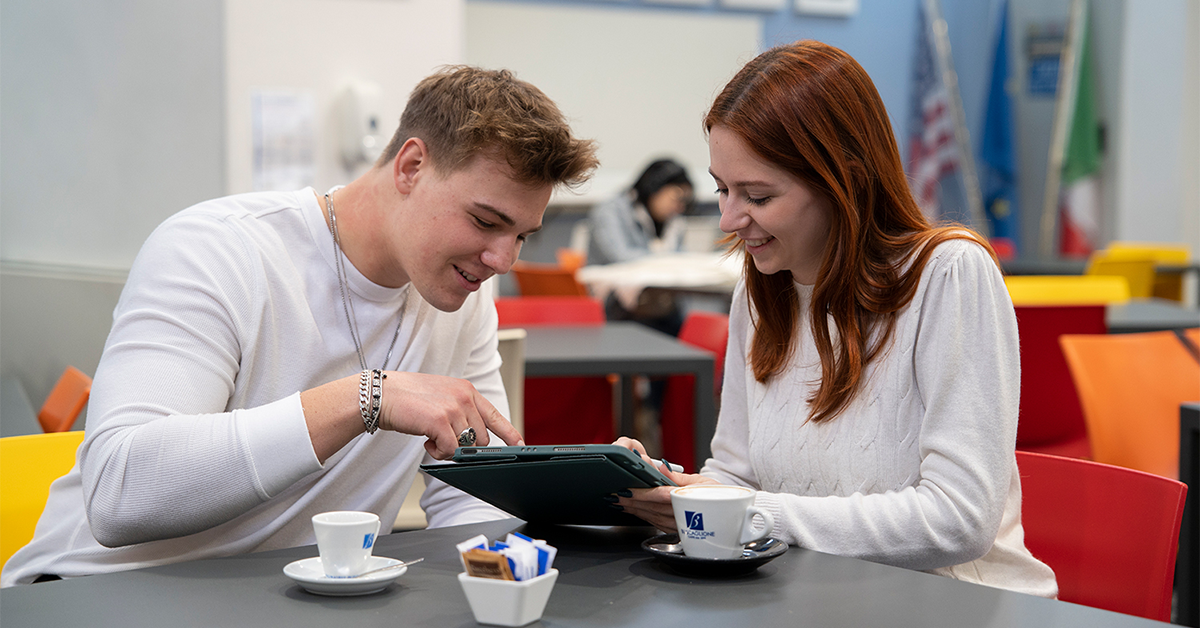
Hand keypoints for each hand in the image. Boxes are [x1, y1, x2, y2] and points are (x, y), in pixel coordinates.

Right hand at [380, 371, 523, 459]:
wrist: (382, 395)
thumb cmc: (408, 398)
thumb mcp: (442, 396)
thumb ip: (460, 410)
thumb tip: (471, 436)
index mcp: (467, 390)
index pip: (495, 415)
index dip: (509, 433)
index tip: (520, 444)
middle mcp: (464, 397)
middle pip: (481, 438)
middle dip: (464, 446)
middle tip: (442, 440)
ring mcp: (454, 408)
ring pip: (465, 446)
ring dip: (448, 449)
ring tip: (431, 437)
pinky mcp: (441, 421)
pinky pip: (450, 450)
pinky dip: (438, 453)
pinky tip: (426, 442)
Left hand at [611, 437, 717, 530]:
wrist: (731, 515)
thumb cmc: (720, 496)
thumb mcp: (702, 482)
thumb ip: (678, 477)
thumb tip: (661, 468)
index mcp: (690, 501)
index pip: (662, 497)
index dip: (642, 494)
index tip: (628, 489)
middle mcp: (684, 517)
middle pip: (653, 509)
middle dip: (633, 502)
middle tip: (617, 495)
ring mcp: (680, 527)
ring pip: (653, 518)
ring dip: (635, 510)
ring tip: (620, 502)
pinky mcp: (677, 531)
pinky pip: (657, 524)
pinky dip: (644, 517)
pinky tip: (634, 511)